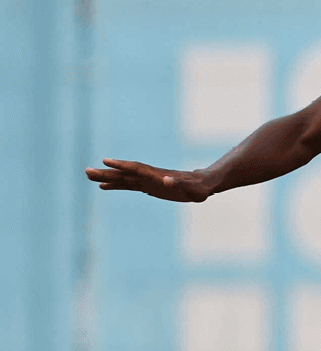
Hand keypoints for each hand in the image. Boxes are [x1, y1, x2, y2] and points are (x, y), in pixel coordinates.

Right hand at [84, 159, 213, 201]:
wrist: (202, 185)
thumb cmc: (199, 188)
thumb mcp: (193, 189)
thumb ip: (180, 184)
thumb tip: (167, 180)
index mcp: (158, 175)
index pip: (136, 168)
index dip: (122, 165)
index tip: (106, 161)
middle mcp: (149, 176)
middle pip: (125, 173)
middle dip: (107, 173)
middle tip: (87, 171)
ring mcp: (147, 181)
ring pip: (123, 179)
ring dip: (107, 178)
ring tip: (88, 176)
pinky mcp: (148, 187)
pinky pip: (128, 186)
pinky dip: (115, 186)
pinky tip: (103, 187)